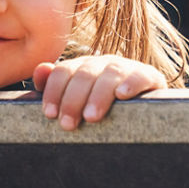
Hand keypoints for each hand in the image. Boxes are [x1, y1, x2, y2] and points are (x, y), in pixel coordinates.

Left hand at [33, 54, 165, 130]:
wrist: (144, 111)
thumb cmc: (103, 109)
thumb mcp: (77, 100)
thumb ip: (55, 86)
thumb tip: (40, 69)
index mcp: (83, 67)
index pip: (63, 72)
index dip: (54, 91)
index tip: (50, 114)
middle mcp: (102, 63)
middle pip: (84, 74)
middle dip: (73, 100)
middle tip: (67, 124)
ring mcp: (126, 68)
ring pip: (109, 74)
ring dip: (98, 95)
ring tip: (91, 117)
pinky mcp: (148, 76)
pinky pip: (139, 75)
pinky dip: (131, 84)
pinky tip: (122, 96)